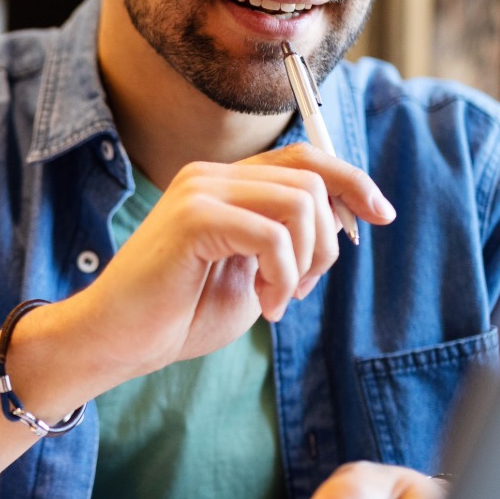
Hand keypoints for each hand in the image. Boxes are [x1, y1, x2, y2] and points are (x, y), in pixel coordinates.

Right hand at [65, 144, 394, 378]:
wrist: (119, 340)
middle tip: (298, 290)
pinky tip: (263, 304)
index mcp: (226, 182)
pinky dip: (281, 276)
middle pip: (311, 181)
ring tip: (277, 299)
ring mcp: (200, 191)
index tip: (381, 216)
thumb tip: (344, 217)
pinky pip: (272, 235)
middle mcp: (212, 175)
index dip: (352, 181)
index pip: (306, 158)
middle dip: (326, 244)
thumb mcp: (252, 272)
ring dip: (304, 263)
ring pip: (299, 204)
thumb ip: (288, 240)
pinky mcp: (192, 218)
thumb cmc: (179, 313)